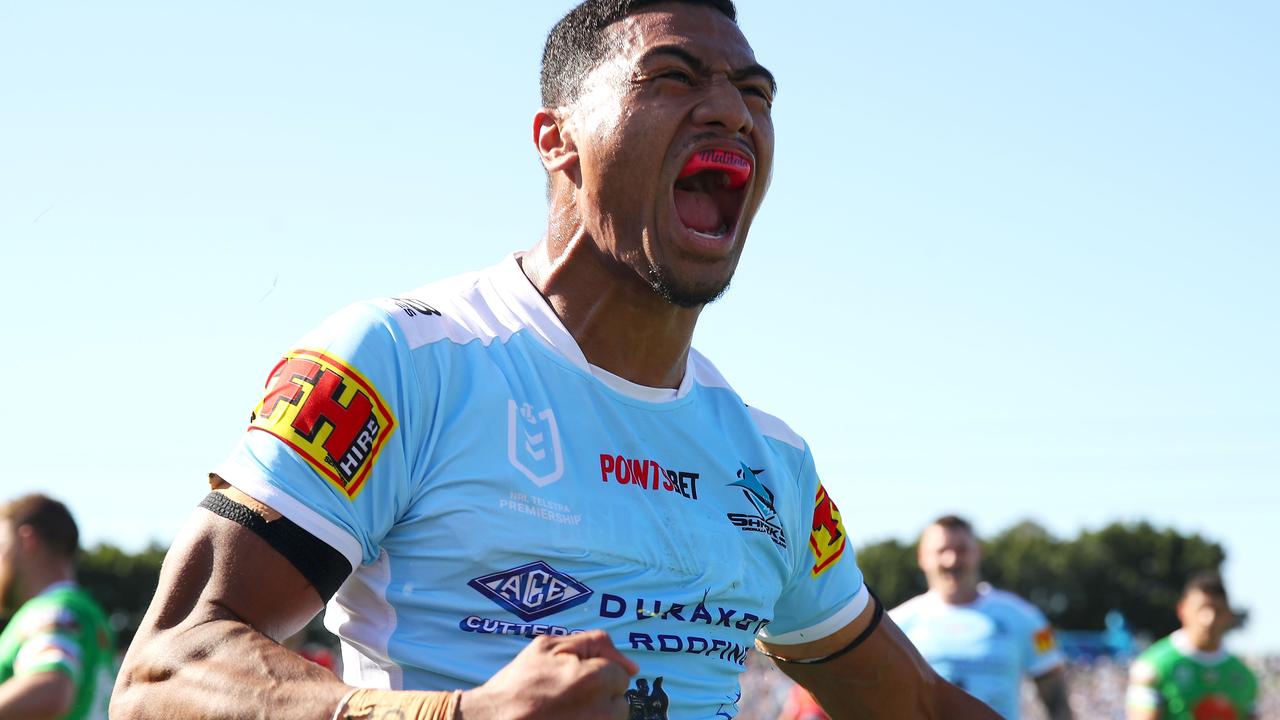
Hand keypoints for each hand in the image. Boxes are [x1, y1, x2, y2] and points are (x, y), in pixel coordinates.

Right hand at [459, 630, 638, 719]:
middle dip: (600, 695)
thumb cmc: (518, 684)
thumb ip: (595, 643)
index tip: (572, 678)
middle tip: (567, 695)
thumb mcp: (550, 646)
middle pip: (619, 701)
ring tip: (565, 710)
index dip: (597, 672)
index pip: (620, 674)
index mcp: (597, 679)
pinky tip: (565, 718)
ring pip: (611, 718)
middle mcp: (603, 711)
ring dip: (595, 713)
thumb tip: (631, 666)